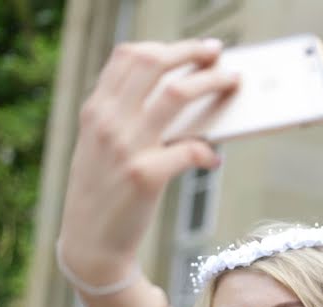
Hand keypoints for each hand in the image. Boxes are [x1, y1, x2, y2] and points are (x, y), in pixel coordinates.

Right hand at [57, 39, 238, 287]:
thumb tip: (176, 99)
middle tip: (219, 54)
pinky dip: (208, 151)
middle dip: (193, 53)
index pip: (129, 57)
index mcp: (96, 110)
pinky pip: (190, 149)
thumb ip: (124, 118)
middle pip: (155, 65)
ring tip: (232, 83)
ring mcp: (126, 147)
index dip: (167, 47)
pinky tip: (213, 159)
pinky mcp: (145, 176)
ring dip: (212, 83)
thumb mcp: (101, 147)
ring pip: (177, 95)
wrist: (90, 244)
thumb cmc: (104, 193)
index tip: (193, 50)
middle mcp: (108, 121)